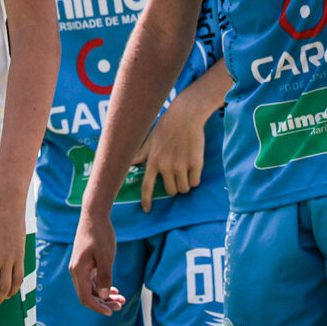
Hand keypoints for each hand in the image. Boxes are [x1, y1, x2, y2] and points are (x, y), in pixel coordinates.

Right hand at [69, 210, 125, 315]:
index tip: (111, 312)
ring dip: (104, 296)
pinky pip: (92, 280)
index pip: (85, 297)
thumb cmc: (100, 235)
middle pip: (88, 295)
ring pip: (91, 288)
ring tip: (120, 299)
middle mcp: (76, 271)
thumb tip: (104, 297)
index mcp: (79, 271)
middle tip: (120, 305)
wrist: (94, 215)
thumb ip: (105, 277)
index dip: (98, 307)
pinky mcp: (84, 262)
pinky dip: (102, 286)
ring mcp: (80, 267)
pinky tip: (113, 289)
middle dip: (103, 303)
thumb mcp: (106, 257)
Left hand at [132, 85, 211, 212]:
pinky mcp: (196, 164)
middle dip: (173, 187)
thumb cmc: (166, 125)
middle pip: (170, 191)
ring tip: (185, 172)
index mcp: (153, 161)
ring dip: (185, 184)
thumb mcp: (150, 139)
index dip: (146, 201)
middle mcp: (166, 166)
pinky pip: (195, 182)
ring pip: (184, 189)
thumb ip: (141, 154)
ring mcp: (181, 165)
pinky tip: (193, 169)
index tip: (147, 210)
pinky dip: (195, 179)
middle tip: (176, 177)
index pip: (147, 187)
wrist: (186, 115)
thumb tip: (130, 163)